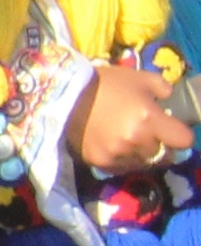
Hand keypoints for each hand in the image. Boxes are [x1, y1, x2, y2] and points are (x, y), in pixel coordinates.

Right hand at [75, 67, 193, 173]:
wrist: (63, 94)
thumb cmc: (105, 83)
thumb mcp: (139, 78)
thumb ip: (163, 89)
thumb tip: (170, 101)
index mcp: (150, 119)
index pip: (183, 140)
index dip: (180, 135)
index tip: (172, 131)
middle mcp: (137, 140)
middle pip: (163, 154)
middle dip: (159, 145)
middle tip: (147, 134)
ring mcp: (118, 154)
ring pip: (143, 163)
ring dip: (140, 154)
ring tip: (127, 140)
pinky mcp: (100, 162)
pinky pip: (121, 167)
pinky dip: (121, 160)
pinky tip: (112, 146)